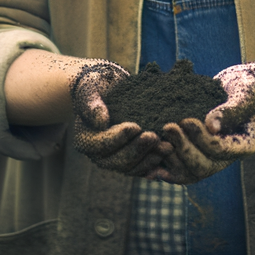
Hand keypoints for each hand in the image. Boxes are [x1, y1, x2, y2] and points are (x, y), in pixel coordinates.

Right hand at [70, 61, 171, 176]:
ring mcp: (116, 160)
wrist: (109, 89)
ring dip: (150, 159)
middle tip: (154, 137)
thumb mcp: (91, 88)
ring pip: (132, 168)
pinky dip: (155, 166)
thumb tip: (100, 121)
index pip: (101, 144)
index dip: (119, 137)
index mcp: (85, 139)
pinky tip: (169, 160)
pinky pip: (143, 169)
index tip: (135, 127)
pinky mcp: (131, 160)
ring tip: (167, 146)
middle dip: (138, 150)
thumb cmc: (97, 86)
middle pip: (118, 161)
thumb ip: (92, 103)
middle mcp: (99, 155)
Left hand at [155, 62, 254, 183]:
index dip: (201, 138)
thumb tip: (212, 126)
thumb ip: (230, 110)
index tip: (186, 120)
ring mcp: (209, 159)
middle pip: (202, 167)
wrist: (238, 86)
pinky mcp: (194, 153)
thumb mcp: (244, 94)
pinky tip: (148, 163)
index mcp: (242, 146)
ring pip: (188, 173)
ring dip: (170, 159)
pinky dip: (164, 167)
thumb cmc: (245, 87)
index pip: (219, 150)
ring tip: (156, 141)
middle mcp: (225, 159)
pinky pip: (178, 169)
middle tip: (168, 127)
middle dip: (183, 148)